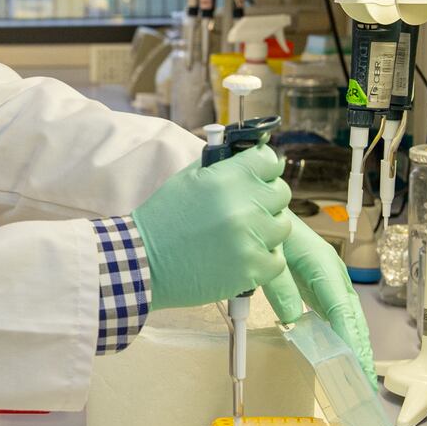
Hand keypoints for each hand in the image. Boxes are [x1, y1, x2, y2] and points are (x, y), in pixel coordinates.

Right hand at [131, 145, 295, 310]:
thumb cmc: (163, 218)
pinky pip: (276, 258)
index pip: (269, 159)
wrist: (144, 260)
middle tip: (245, 206)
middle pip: (280, 192)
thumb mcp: (188, 179)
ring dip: (265, 228)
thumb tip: (248, 155)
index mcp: (226, 178)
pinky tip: (241, 254)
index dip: (264, 165)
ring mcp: (250, 239)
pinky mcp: (252, 269)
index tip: (258, 172)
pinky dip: (262, 257)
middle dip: (265, 197)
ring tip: (240, 233)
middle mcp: (243, 206)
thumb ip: (222, 166)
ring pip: (282, 225)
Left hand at [262, 211, 376, 386]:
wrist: (266, 210)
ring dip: (355, 344)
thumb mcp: (270, 256)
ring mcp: (330, 278)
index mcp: (323, 265)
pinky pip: (336, 312)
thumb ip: (279, 286)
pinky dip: (342, 333)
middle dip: (360, 349)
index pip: (342, 309)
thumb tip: (293, 319)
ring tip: (359, 375)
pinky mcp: (321, 283)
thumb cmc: (269, 230)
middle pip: (352, 316)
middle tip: (364, 382)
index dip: (351, 339)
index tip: (356, 365)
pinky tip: (341, 352)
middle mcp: (333, 273)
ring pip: (347, 316)